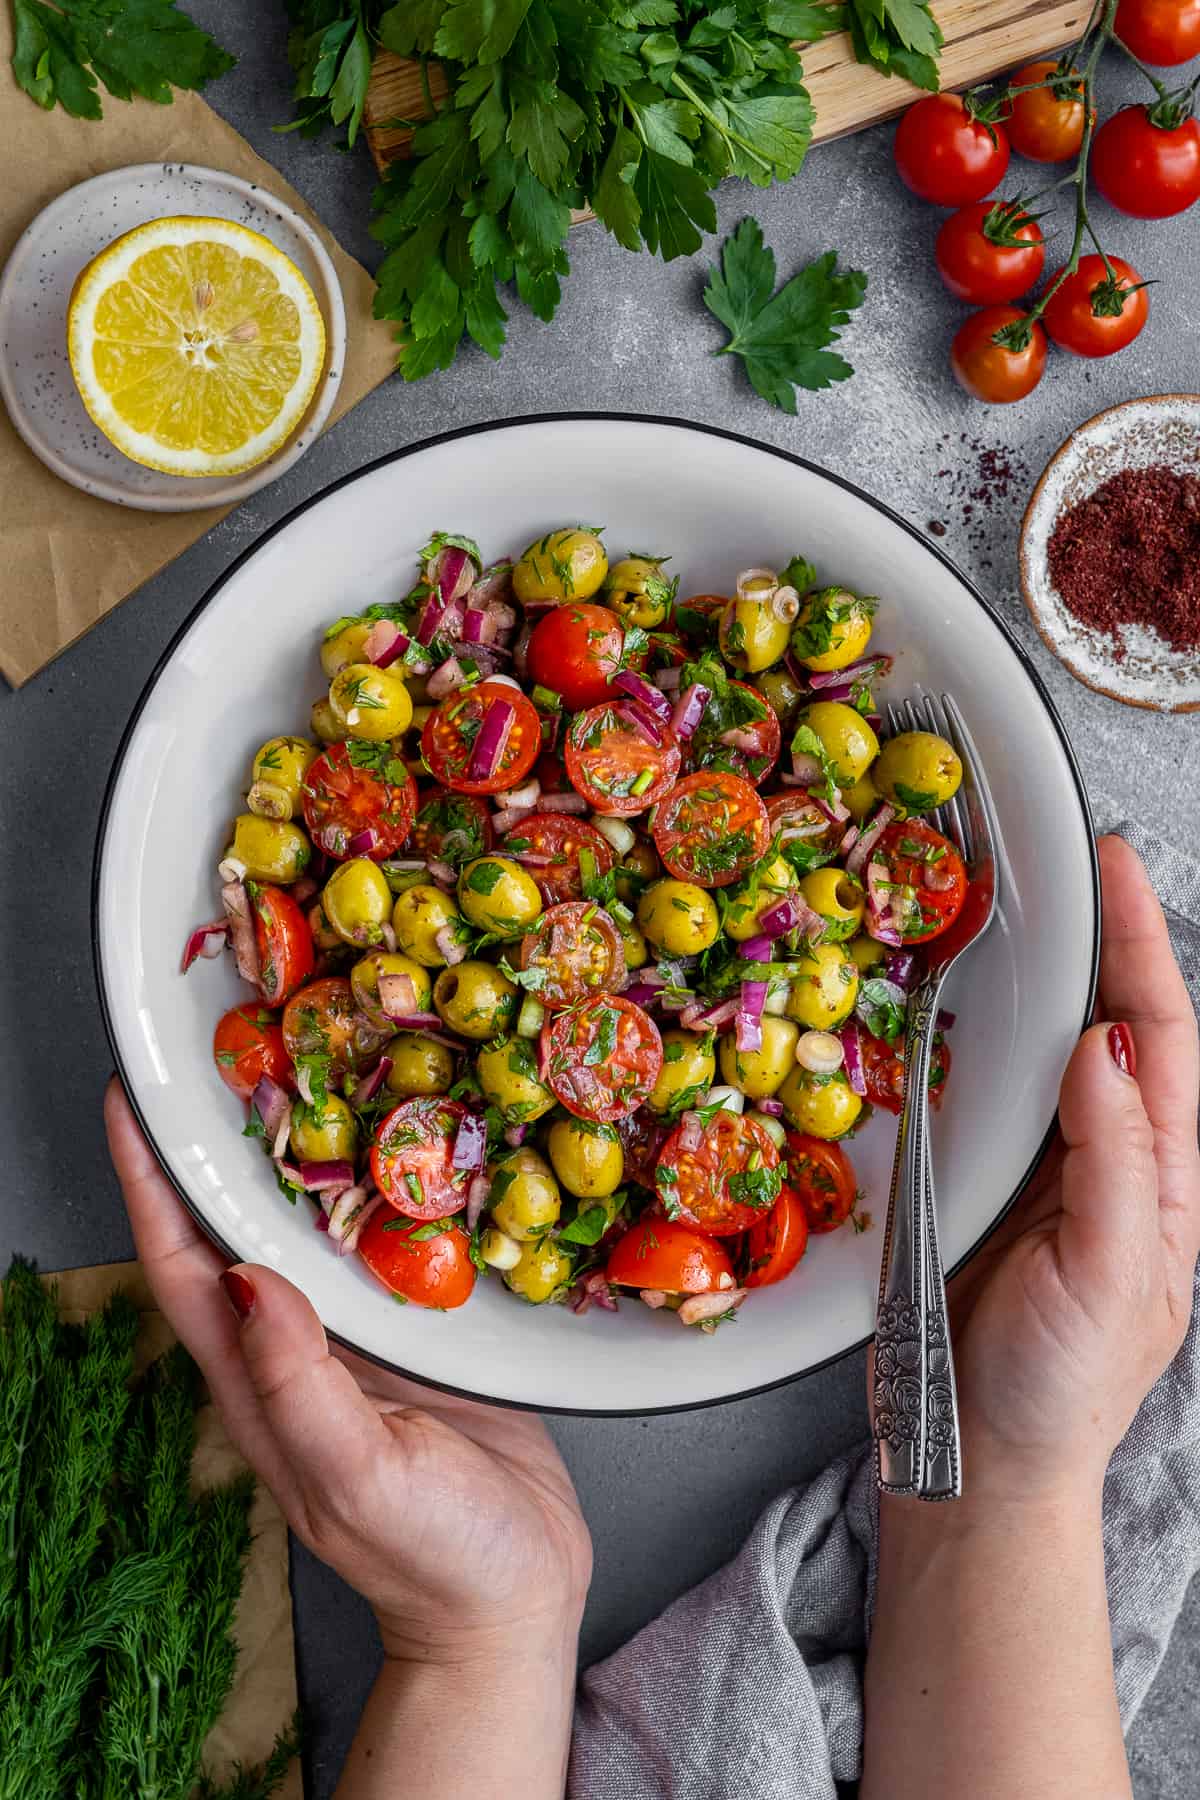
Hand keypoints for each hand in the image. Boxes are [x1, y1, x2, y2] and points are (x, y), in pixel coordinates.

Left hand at [105, 1083, 591, 1665]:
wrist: (514, 1603)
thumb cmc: (434, 1561)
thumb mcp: (360, 1480)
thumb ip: (301, 1390)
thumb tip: (250, 1281)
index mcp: (261, 1384)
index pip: (182, 1269)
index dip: (148, 1186)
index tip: (130, 1107)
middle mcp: (299, 1350)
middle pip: (235, 1232)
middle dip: (213, 1148)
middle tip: (220, 1058)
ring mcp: (359, 1342)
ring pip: (311, 1230)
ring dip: (297, 1155)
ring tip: (305, 1074)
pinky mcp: (422, 1336)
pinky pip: (389, 1245)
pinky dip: (385, 1188)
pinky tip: (408, 1144)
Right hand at [944, 833, 1199, 1502]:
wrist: (974, 1459)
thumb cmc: (1058, 1387)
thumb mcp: (1112, 1280)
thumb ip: (1116, 1164)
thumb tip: (1101, 1048)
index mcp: (1162, 1178)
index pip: (1159, 1037)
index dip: (1141, 944)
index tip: (1113, 866)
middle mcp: (1107, 1158)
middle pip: (1107, 1021)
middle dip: (1096, 935)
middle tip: (1062, 857)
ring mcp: (1041, 1167)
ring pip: (1039, 1047)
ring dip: (1031, 974)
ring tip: (1009, 905)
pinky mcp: (976, 1182)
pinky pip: (975, 1089)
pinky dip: (968, 1032)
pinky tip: (946, 999)